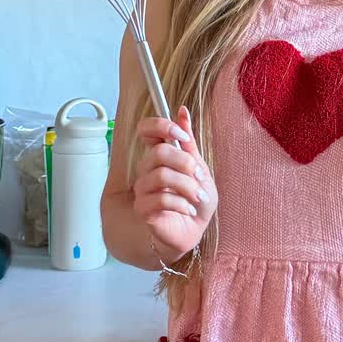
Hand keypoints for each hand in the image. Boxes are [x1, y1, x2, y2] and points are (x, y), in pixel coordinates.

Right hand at [134, 106, 217, 263]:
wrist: (194, 230)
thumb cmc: (195, 199)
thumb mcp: (199, 168)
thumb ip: (189, 144)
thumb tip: (182, 111)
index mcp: (160, 155)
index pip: (147, 129)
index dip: (162, 126)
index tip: (182, 136)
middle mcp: (147, 169)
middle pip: (158, 153)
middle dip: (185, 163)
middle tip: (200, 176)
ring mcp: (142, 189)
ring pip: (161, 176)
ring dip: (187, 187)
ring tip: (199, 197)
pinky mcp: (143, 208)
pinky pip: (160, 199)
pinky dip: (181, 203)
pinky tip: (189, 210)